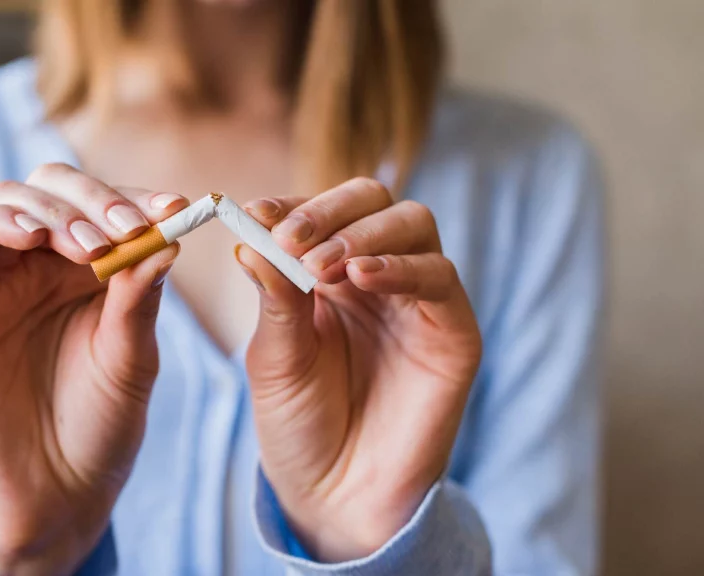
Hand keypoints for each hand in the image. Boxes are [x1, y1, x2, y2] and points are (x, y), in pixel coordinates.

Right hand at [0, 164, 186, 574]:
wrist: (55, 491)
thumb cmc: (100, 425)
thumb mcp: (132, 357)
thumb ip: (139, 297)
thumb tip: (168, 235)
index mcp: (85, 271)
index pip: (103, 207)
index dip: (136, 199)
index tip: (176, 206)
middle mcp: (37, 267)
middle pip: (52, 189)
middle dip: (93, 198)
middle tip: (127, 227)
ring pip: (8, 201)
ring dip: (51, 210)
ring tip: (89, 246)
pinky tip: (32, 237)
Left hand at [237, 177, 482, 562]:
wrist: (334, 495)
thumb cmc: (299, 425)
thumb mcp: (275, 356)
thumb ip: (274, 296)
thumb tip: (250, 235)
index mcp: (330, 275)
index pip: (322, 212)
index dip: (292, 205)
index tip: (255, 213)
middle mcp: (377, 278)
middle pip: (374, 201)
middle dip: (329, 210)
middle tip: (291, 239)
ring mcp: (418, 300)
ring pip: (413, 224)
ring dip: (363, 234)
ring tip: (320, 265)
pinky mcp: (453, 332)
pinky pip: (440, 278)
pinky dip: (402, 266)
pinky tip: (363, 278)